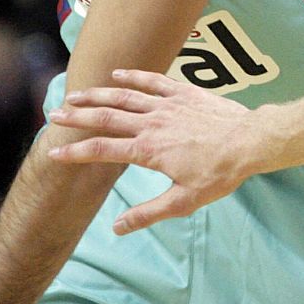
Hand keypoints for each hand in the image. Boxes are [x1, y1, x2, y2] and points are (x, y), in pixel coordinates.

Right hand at [47, 69, 258, 232]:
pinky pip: (153, 81)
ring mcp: (166, 105)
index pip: (103, 150)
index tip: (55, 153)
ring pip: (124, 97)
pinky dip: (133, 77)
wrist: (250, 141)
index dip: (76, 152)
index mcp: (149, 150)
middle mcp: (152, 124)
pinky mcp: (182, 93)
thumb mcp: (184, 201)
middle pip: (106, 118)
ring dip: (97, 95)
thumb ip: (148, 213)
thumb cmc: (219, 173)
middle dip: (77, 117)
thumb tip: (117, 228)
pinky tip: (117, 74)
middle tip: (54, 115)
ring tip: (75, 95)